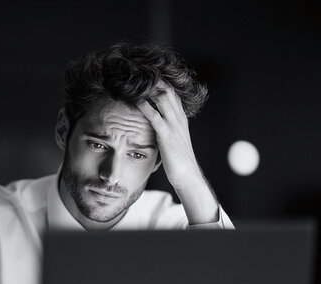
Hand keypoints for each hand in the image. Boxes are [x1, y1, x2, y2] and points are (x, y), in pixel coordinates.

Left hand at [137, 81, 219, 224]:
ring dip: (148, 87)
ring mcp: (173, 125)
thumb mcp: (173, 140)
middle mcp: (178, 118)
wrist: (187, 175)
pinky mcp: (166, 135)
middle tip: (137, 70)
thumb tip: (154, 125)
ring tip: (134, 78)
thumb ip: (166, 129)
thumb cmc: (178, 160)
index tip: (145, 75)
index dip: (160, 82)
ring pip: (162, 98)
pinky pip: (154, 115)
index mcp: (180, 118)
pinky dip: (143, 105)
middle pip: (167, 89)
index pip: (172, 92)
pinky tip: (134, 99)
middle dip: (153, 79)